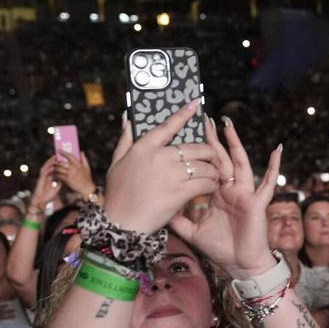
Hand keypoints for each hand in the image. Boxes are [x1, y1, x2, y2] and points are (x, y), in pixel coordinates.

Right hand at [29, 156, 63, 210]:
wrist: (42, 201)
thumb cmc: (48, 196)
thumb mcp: (57, 187)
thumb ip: (60, 182)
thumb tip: (65, 177)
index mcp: (49, 177)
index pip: (53, 167)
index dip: (57, 163)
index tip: (63, 159)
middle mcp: (45, 175)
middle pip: (49, 165)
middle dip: (54, 160)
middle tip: (59, 155)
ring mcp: (42, 176)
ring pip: (46, 166)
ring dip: (51, 161)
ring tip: (56, 157)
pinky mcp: (41, 179)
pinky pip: (44, 171)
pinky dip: (48, 167)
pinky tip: (52, 164)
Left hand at [54, 150, 95, 198]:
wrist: (86, 189)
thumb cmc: (87, 178)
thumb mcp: (87, 168)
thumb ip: (84, 159)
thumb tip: (81, 152)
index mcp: (78, 164)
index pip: (70, 156)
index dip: (64, 152)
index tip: (59, 150)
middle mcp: (73, 168)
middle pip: (61, 162)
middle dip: (56, 161)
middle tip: (53, 160)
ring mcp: (70, 174)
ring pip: (59, 169)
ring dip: (55, 168)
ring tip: (53, 167)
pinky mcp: (67, 180)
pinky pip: (59, 175)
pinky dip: (56, 174)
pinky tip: (55, 174)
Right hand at [102, 100, 218, 234]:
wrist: (121, 223)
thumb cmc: (118, 195)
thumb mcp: (116, 164)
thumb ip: (125, 140)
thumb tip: (128, 118)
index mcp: (144, 147)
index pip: (168, 126)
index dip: (184, 114)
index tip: (196, 104)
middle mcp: (160, 157)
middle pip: (195, 147)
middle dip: (208, 152)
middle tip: (211, 159)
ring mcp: (171, 174)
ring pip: (204, 165)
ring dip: (212, 171)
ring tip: (212, 177)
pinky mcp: (180, 191)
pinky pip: (205, 183)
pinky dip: (211, 185)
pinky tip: (210, 188)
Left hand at [168, 116, 281, 277]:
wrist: (240, 265)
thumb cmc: (220, 248)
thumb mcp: (192, 231)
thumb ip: (177, 218)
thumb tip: (159, 206)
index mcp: (213, 194)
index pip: (203, 167)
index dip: (196, 152)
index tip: (185, 134)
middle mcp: (228, 189)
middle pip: (219, 159)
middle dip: (212, 139)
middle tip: (204, 118)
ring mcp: (244, 193)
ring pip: (239, 163)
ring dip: (234, 143)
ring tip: (228, 124)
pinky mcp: (257, 201)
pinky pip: (267, 182)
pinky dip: (274, 166)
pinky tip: (278, 150)